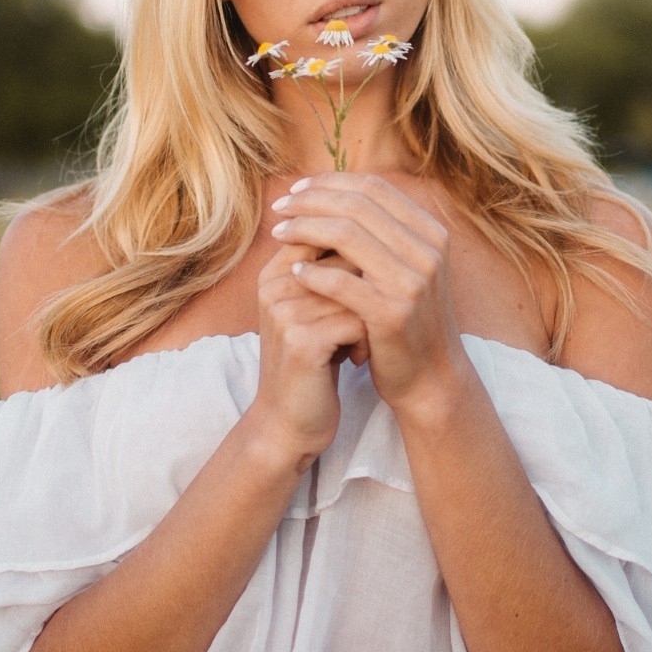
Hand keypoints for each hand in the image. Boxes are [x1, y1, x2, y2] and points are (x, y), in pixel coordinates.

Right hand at [244, 240, 366, 470]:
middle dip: (367, 289)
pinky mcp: (301, 341)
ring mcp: (285, 311)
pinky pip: (358, 319)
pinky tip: (358, 359)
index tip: (367, 294)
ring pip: (356, 288)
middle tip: (364, 324)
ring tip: (361, 343)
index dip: (360, 259)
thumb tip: (376, 228)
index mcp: (275, 271)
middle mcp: (275, 285)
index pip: (327, 232)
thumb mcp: (316, 310)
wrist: (289, 422)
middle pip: (346, 257)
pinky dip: (368, 340)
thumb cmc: (314, 362)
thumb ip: (332, 270)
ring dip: (370, 317)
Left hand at [268, 173, 464, 420]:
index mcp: (431, 232)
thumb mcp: (408, 268)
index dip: (330, 182)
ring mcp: (412, 282)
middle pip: (356, 205)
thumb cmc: (409, 319)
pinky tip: (293, 272)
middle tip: (279, 207)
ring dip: (304, 229)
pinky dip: (312, 272)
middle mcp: (427, 251)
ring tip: (279, 234)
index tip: (296, 189)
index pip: (373, 187)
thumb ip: (383, 232)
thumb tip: (331, 190)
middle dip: (310, 201)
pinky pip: (340, 281)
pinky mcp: (391, 313)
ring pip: (346, 235)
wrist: (432, 378)